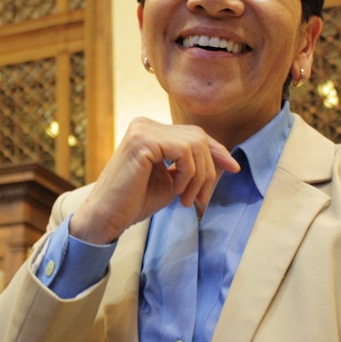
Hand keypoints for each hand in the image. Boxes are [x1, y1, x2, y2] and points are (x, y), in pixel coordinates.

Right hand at [70, 117, 239, 243]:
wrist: (106, 218)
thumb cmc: (135, 202)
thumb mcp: (171, 181)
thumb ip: (190, 167)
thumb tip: (225, 160)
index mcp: (150, 130)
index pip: (194, 134)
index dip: (217, 150)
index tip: (233, 168)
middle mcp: (145, 123)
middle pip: (198, 138)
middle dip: (209, 171)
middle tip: (201, 200)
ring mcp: (142, 129)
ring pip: (194, 145)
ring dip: (199, 177)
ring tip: (187, 200)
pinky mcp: (142, 140)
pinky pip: (183, 152)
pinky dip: (188, 175)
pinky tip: (177, 192)